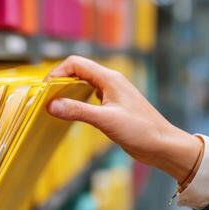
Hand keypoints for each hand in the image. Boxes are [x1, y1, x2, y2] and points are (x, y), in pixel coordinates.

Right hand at [46, 56, 201, 182]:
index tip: (45, 89)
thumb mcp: (106, 120)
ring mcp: (112, 93)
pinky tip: (73, 112)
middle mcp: (110, 82)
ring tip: (55, 104)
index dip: (57, 72)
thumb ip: (78, 111)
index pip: (76, 63)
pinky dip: (77, 100)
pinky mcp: (113, 106)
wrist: (163, 146)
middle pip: (78, 70)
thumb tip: (51, 105)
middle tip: (46, 97)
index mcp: (109, 79)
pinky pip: (90, 95)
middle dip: (60, 80)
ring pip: (84, 82)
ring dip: (68, 89)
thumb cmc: (141, 131)